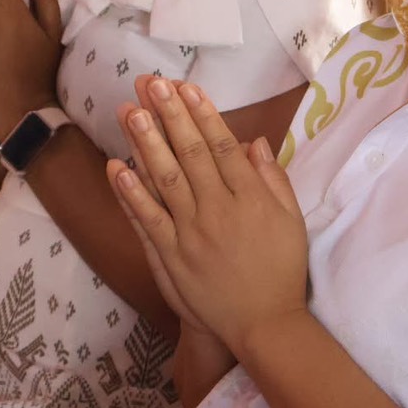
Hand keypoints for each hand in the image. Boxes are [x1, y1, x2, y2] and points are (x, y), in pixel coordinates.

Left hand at [107, 76, 309, 351]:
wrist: (263, 324)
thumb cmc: (281, 269)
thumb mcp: (291, 220)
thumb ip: (272, 179)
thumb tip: (255, 141)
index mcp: (251, 198)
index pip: (222, 146)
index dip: (203, 114)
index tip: (187, 87)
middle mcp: (219, 210)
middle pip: (190, 154)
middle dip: (170, 115)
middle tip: (151, 83)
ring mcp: (191, 233)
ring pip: (165, 179)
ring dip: (146, 142)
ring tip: (130, 110)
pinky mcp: (171, 257)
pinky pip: (147, 220)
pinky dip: (130, 194)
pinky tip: (116, 167)